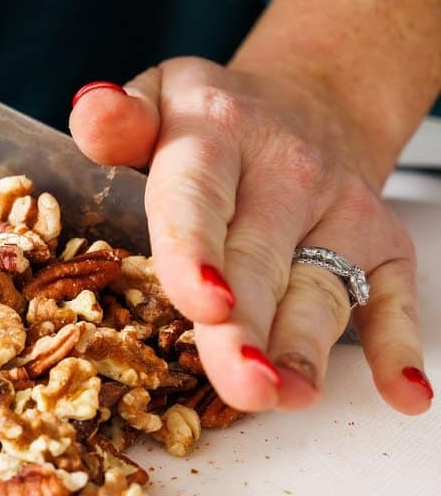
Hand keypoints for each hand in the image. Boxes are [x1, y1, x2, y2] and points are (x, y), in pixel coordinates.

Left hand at [69, 58, 430, 414]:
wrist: (308, 102)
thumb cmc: (209, 120)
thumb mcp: (158, 98)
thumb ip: (117, 118)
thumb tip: (92, 110)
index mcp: (216, 135)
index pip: (199, 197)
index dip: (197, 253)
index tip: (204, 303)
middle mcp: (288, 173)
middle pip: (258, 261)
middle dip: (247, 330)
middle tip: (239, 383)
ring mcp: (341, 210)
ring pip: (320, 290)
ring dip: (305, 349)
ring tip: (286, 397)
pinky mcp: (384, 244)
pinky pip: (395, 298)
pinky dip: (399, 345)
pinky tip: (402, 393)